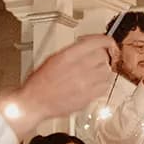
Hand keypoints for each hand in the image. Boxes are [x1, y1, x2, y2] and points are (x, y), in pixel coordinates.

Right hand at [5, 35, 119, 135]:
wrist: (35, 102)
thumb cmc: (40, 82)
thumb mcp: (53, 57)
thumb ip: (73, 51)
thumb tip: (88, 46)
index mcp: (68, 55)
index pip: (97, 42)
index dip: (105, 41)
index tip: (107, 42)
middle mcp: (79, 68)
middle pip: (104, 56)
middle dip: (101, 57)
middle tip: (95, 60)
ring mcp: (85, 83)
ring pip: (107, 71)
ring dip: (102, 70)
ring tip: (92, 72)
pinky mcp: (89, 96)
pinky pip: (105, 86)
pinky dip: (102, 84)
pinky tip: (93, 83)